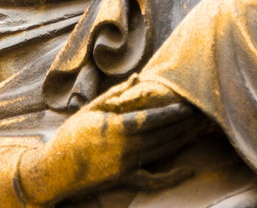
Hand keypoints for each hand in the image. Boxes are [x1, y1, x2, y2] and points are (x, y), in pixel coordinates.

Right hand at [17, 78, 198, 203]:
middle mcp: (123, 146)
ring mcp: (125, 164)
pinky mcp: (124, 178)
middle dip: (182, 124)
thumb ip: (115, 95)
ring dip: (181, 140)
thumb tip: (137, 78)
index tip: (187, 104)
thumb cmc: (70, 136)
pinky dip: (171, 177)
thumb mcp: (89, 111)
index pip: (149, 118)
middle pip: (160, 134)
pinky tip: (188, 170)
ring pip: (160, 151)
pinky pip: (152, 179)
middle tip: (203, 114)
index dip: (170, 112)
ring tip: (199, 128)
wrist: (53, 170)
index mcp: (114, 127)